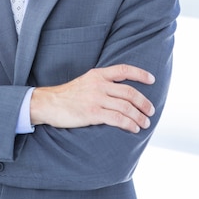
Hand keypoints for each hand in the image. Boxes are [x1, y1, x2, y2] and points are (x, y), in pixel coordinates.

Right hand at [30, 64, 154, 133]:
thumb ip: (100, 84)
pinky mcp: (92, 113)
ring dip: (139, 116)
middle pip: (129, 92)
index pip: (123, 69)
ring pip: (126, 107)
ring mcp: (95, 99)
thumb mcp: (84, 82)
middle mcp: (98, 85)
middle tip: (151, 111)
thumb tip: (119, 93)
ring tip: (145, 123)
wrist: (47, 104)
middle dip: (144, 103)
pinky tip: (133, 129)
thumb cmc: (66, 96)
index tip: (152, 80)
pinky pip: (117, 118)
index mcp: (97, 74)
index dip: (140, 74)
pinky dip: (129, 124)